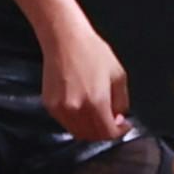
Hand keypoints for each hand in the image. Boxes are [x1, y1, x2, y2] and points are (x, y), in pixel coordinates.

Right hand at [42, 19, 131, 143]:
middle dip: (105, 131)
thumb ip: (121, 102)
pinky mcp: (50, 104)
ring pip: (78, 132)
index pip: (108, 133)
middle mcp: (77, 109)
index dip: (119, 132)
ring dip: (90, 129)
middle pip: (93, 136)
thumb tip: (117, 117)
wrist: (64, 38)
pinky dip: (76, 121)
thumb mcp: (118, 75)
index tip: (123, 124)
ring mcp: (60, 108)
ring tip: (96, 115)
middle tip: (111, 120)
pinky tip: (82, 108)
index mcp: (96, 102)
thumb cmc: (92, 52)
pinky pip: (66, 122)